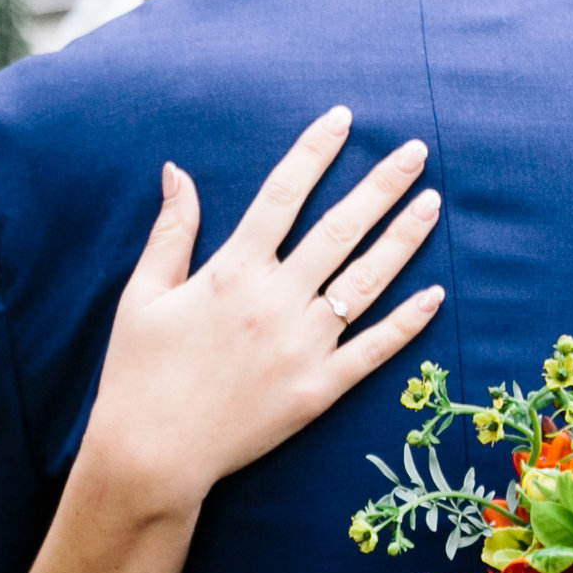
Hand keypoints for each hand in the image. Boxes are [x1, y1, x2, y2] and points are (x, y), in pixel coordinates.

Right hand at [82, 106, 444, 515]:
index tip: (342, 118)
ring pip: (367, 281)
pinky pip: (375, 349)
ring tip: (431, 204)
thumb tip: (177, 170)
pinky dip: (407, 321)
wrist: (151, 455)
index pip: (282, 194)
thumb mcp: (143, 294)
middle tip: (415, 152)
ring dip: (403, 239)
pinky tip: (434, 294)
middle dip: (380, 186)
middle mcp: (276, 300)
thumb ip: (170, 231)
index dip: (314, 151)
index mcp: (232, 270)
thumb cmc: (138, 373)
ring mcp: (304, 345)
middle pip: (339, 229)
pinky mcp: (319, 389)